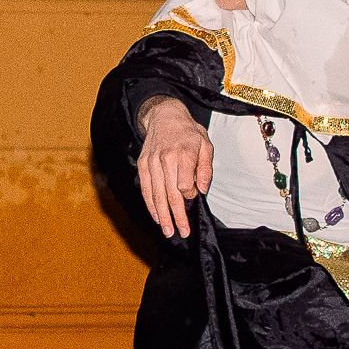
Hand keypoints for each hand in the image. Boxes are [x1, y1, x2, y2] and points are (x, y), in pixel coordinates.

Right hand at [135, 95, 212, 238]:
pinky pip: (146, 189)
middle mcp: (165, 159)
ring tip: (169, 231)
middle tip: (183, 232)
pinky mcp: (143, 165)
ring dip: (163, 216)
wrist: (164, 116)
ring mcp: (151, 162)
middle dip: (177, 216)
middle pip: (170, 194)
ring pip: (156, 195)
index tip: (194, 198)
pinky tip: (157, 217)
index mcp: (183, 153)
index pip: (184, 184)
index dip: (189, 195)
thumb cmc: (188, 132)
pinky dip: (150, 205)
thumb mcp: (205, 144)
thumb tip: (202, 189)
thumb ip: (205, 168)